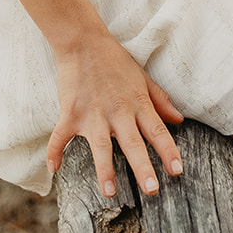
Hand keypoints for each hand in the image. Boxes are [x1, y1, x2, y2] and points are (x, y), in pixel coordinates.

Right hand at [47, 31, 184, 198]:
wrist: (83, 41)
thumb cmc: (114, 60)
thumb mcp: (142, 77)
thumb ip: (160, 99)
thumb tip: (179, 119)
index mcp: (137, 103)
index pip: (157, 130)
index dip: (168, 151)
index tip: (177, 171)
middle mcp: (117, 112)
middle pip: (133, 143)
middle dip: (143, 167)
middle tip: (152, 190)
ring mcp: (93, 114)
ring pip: (100, 146)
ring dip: (104, 168)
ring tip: (109, 191)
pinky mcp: (70, 113)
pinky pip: (60, 136)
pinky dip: (54, 152)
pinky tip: (53, 169)